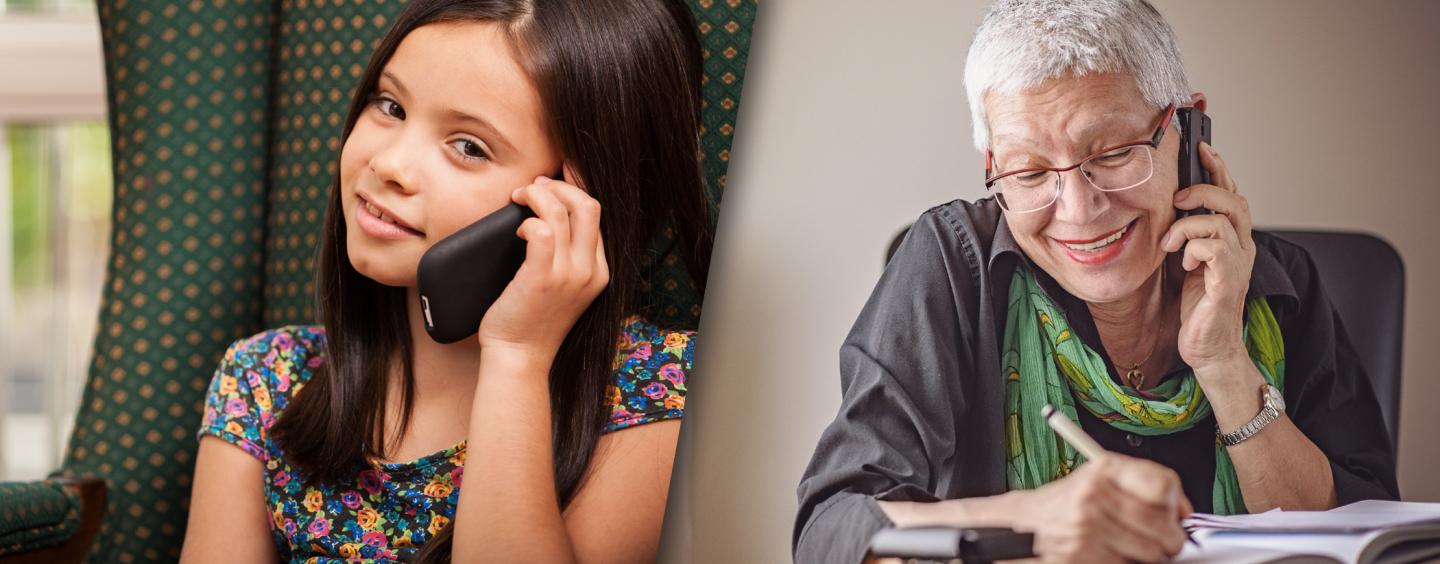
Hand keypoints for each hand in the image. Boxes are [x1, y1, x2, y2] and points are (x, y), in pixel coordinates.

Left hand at [476, 166, 608, 359]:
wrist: (519, 357)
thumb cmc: (532, 320)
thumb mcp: (563, 287)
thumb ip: (565, 255)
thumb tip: (547, 215)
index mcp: (599, 271)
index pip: (596, 214)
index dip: (574, 188)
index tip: (552, 179)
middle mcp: (590, 271)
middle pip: (588, 205)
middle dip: (559, 185)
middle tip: (532, 187)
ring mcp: (569, 276)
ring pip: (563, 212)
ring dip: (537, 195)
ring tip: (518, 198)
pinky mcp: (543, 279)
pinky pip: (542, 231)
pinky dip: (528, 219)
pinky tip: (517, 227)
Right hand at [1011, 455, 1190, 563]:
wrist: (1023, 525)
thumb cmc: (1066, 504)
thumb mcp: (1099, 481)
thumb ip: (1140, 488)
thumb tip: (1183, 511)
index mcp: (1103, 469)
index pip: (1162, 484)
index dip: (1177, 503)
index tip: (1177, 515)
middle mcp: (1094, 494)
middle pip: (1162, 523)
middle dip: (1170, 539)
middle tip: (1166, 541)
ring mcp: (1088, 527)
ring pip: (1150, 551)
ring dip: (1150, 556)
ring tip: (1133, 547)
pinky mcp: (1083, 555)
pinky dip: (1127, 563)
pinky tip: (1114, 554)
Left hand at [1162, 142, 1256, 371]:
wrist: (1208, 348)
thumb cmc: (1197, 307)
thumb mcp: (1185, 261)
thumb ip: (1184, 235)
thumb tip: (1166, 209)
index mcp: (1232, 240)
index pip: (1231, 194)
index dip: (1218, 169)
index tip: (1200, 148)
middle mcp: (1241, 248)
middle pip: (1233, 199)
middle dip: (1202, 190)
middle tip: (1176, 198)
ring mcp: (1238, 264)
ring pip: (1221, 220)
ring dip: (1187, 226)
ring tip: (1170, 245)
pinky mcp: (1228, 281)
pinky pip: (1214, 247)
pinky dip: (1192, 249)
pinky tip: (1183, 265)